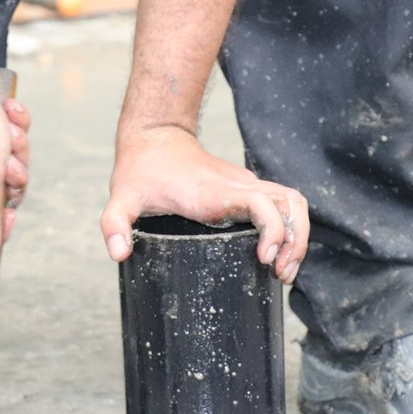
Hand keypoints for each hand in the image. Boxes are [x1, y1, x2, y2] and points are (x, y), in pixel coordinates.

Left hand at [100, 125, 307, 282]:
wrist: (154, 138)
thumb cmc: (140, 169)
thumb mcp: (121, 198)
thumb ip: (114, 224)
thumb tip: (119, 254)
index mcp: (213, 192)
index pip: (261, 204)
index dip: (273, 230)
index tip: (264, 258)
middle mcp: (236, 186)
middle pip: (289, 205)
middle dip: (295, 242)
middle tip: (282, 275)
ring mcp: (244, 185)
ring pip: (292, 202)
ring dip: (298, 235)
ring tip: (285, 270)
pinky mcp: (245, 188)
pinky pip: (281, 204)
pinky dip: (290, 227)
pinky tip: (277, 254)